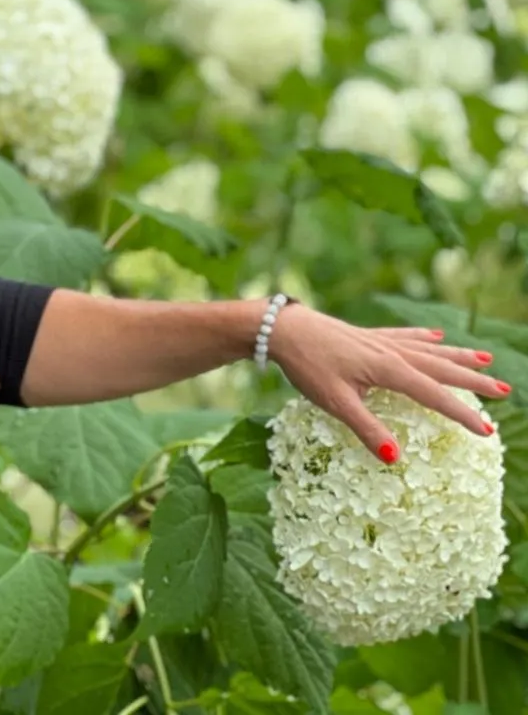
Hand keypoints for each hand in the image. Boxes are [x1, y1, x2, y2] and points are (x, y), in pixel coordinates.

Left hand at [266, 303, 507, 461]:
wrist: (281, 329)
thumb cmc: (307, 365)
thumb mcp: (334, 402)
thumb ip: (366, 428)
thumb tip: (394, 458)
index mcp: (387, 369)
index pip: (433, 395)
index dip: (460, 414)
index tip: (487, 431)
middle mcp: (390, 352)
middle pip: (439, 367)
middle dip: (472, 379)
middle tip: (505, 390)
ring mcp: (378, 341)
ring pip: (427, 349)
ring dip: (456, 354)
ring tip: (484, 357)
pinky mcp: (365, 335)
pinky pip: (403, 336)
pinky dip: (422, 337)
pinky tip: (435, 335)